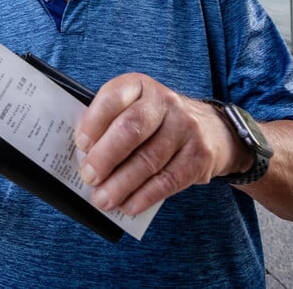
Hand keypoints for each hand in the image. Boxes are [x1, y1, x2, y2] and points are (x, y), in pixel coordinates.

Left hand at [74, 73, 249, 215]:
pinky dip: (144, 196)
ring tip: (103, 199)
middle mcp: (165, 102)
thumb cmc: (155, 122)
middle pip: (131, 129)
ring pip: (148, 159)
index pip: (113, 98)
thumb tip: (82, 157)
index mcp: (139, 86)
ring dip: (121, 184)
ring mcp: (185, 128)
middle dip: (105, 157)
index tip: (81, 145)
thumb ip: (109, 125)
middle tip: (89, 177)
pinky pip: (168, 180)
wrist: (211, 128)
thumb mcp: (134, 108)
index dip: (94, 122)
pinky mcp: (199, 155)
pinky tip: (128, 206)